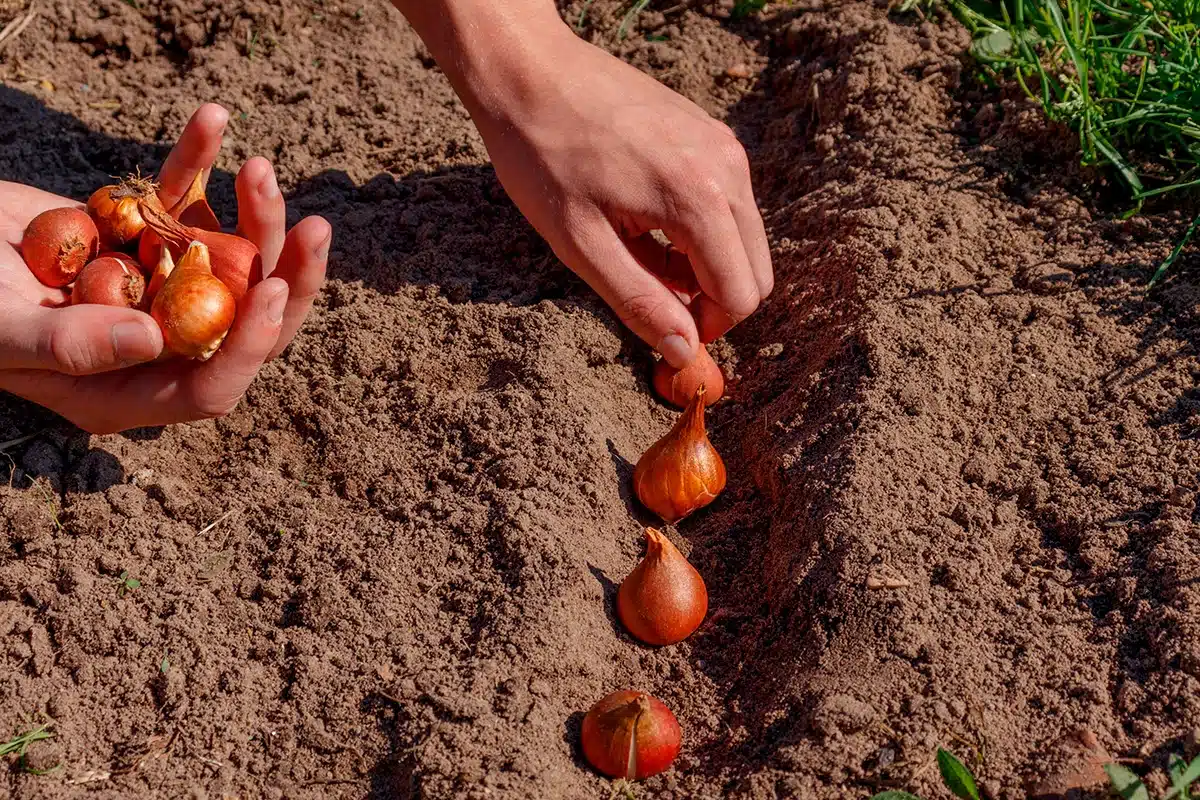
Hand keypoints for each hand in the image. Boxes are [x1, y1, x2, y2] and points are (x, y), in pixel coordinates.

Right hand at [0, 104, 330, 433]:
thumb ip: (67, 346)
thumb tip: (153, 342)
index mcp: (125, 388)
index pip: (212, 384)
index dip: (250, 344)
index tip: (274, 288)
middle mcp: (153, 343)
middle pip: (243, 322)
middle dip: (288, 278)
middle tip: (313, 229)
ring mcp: (153, 288)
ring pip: (230, 261)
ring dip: (254, 215)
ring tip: (257, 167)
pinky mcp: (141, 236)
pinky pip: (182, 202)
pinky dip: (196, 162)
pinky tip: (211, 121)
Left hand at [469, 28, 771, 367]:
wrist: (531, 73)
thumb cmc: (544, 157)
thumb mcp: (582, 245)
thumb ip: (639, 302)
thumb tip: (683, 352)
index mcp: (699, 200)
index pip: (740, 296)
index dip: (705, 326)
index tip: (663, 327)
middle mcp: (728, 169)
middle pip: (756, 272)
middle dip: (712, 300)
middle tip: (651, 293)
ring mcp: (725, 146)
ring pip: (746, 240)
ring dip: (705, 265)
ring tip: (640, 251)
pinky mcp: (713, 135)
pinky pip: (730, 204)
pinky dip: (701, 231)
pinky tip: (647, 220)